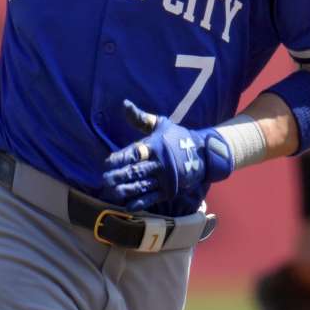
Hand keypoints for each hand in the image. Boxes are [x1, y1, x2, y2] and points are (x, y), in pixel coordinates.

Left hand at [101, 100, 233, 210]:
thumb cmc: (177, 137)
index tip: (107, 163)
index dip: (120, 158)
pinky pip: (153, 197)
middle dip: (119, 176)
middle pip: (136, 171)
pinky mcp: (169, 189)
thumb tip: (124, 104)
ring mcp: (165, 178)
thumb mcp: (161, 124)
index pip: (134, 153)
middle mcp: (159, 162)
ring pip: (142, 185)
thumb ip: (140, 118)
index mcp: (155, 146)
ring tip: (113, 192)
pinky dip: (141, 202)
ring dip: (126, 190)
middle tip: (105, 180)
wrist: (204, 153)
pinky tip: (129, 205)